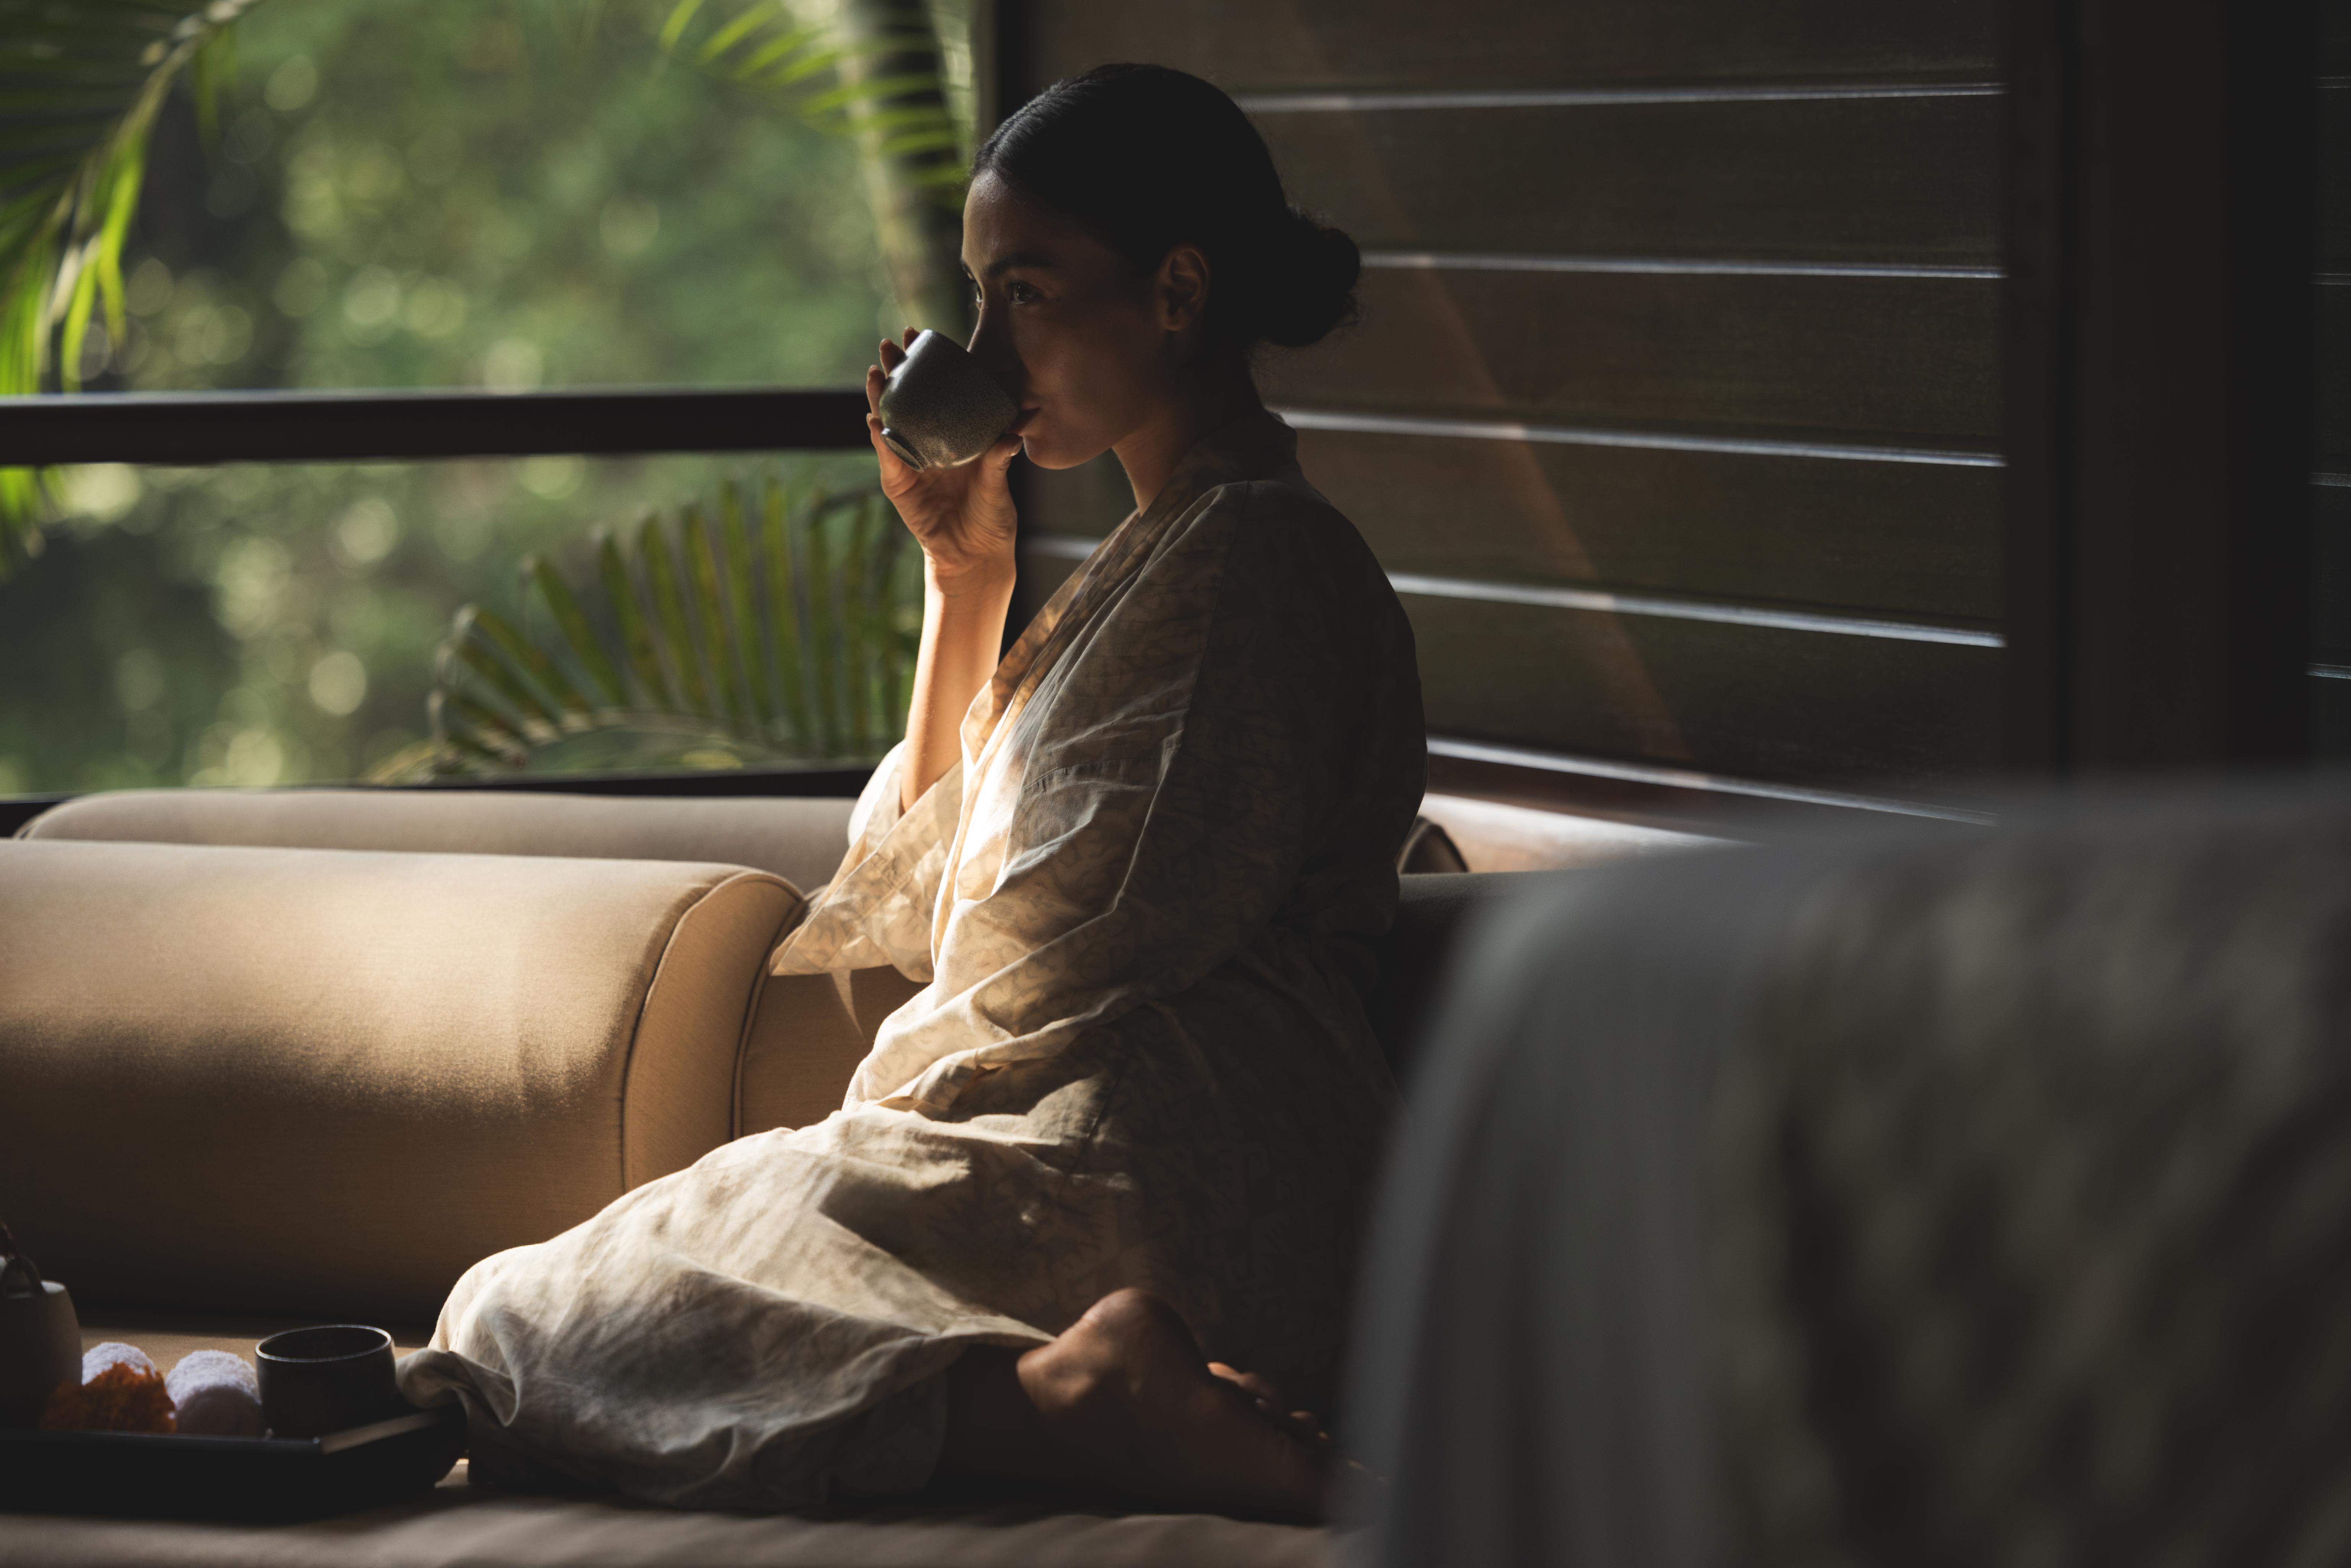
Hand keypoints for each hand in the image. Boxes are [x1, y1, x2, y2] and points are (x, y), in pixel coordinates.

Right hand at [866, 329, 1024, 590]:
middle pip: (906, 399)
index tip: (918, 335)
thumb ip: (1003, 450)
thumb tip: (1023, 421)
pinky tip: (874, 421)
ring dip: (880, 398)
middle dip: (896, 371)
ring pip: (890, 422)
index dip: (924, 364)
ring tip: (876, 374)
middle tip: (889, 344)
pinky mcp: (898, 484)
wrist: (976, 552)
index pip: (934, 390)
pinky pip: (888, 456)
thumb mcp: (999, 478)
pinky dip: (881, 439)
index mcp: (951, 434)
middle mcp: (927, 442)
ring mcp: (910, 461)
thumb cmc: (990, 514)